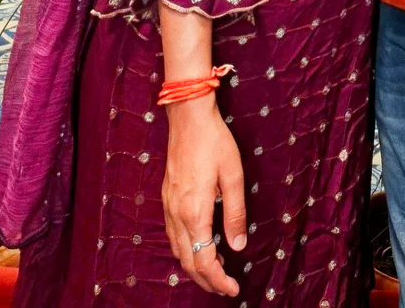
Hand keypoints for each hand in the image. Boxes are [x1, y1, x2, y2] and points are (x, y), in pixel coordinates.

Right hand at [163, 97, 245, 297]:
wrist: (188, 116)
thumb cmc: (214, 141)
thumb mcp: (233, 175)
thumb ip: (235, 213)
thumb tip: (238, 246)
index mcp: (195, 212)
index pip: (204, 260)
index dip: (218, 280)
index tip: (234, 288)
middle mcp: (176, 214)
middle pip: (188, 261)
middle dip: (206, 280)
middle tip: (225, 286)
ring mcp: (168, 206)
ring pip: (177, 250)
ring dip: (194, 266)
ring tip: (214, 270)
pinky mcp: (166, 197)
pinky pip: (172, 235)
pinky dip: (185, 250)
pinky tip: (197, 246)